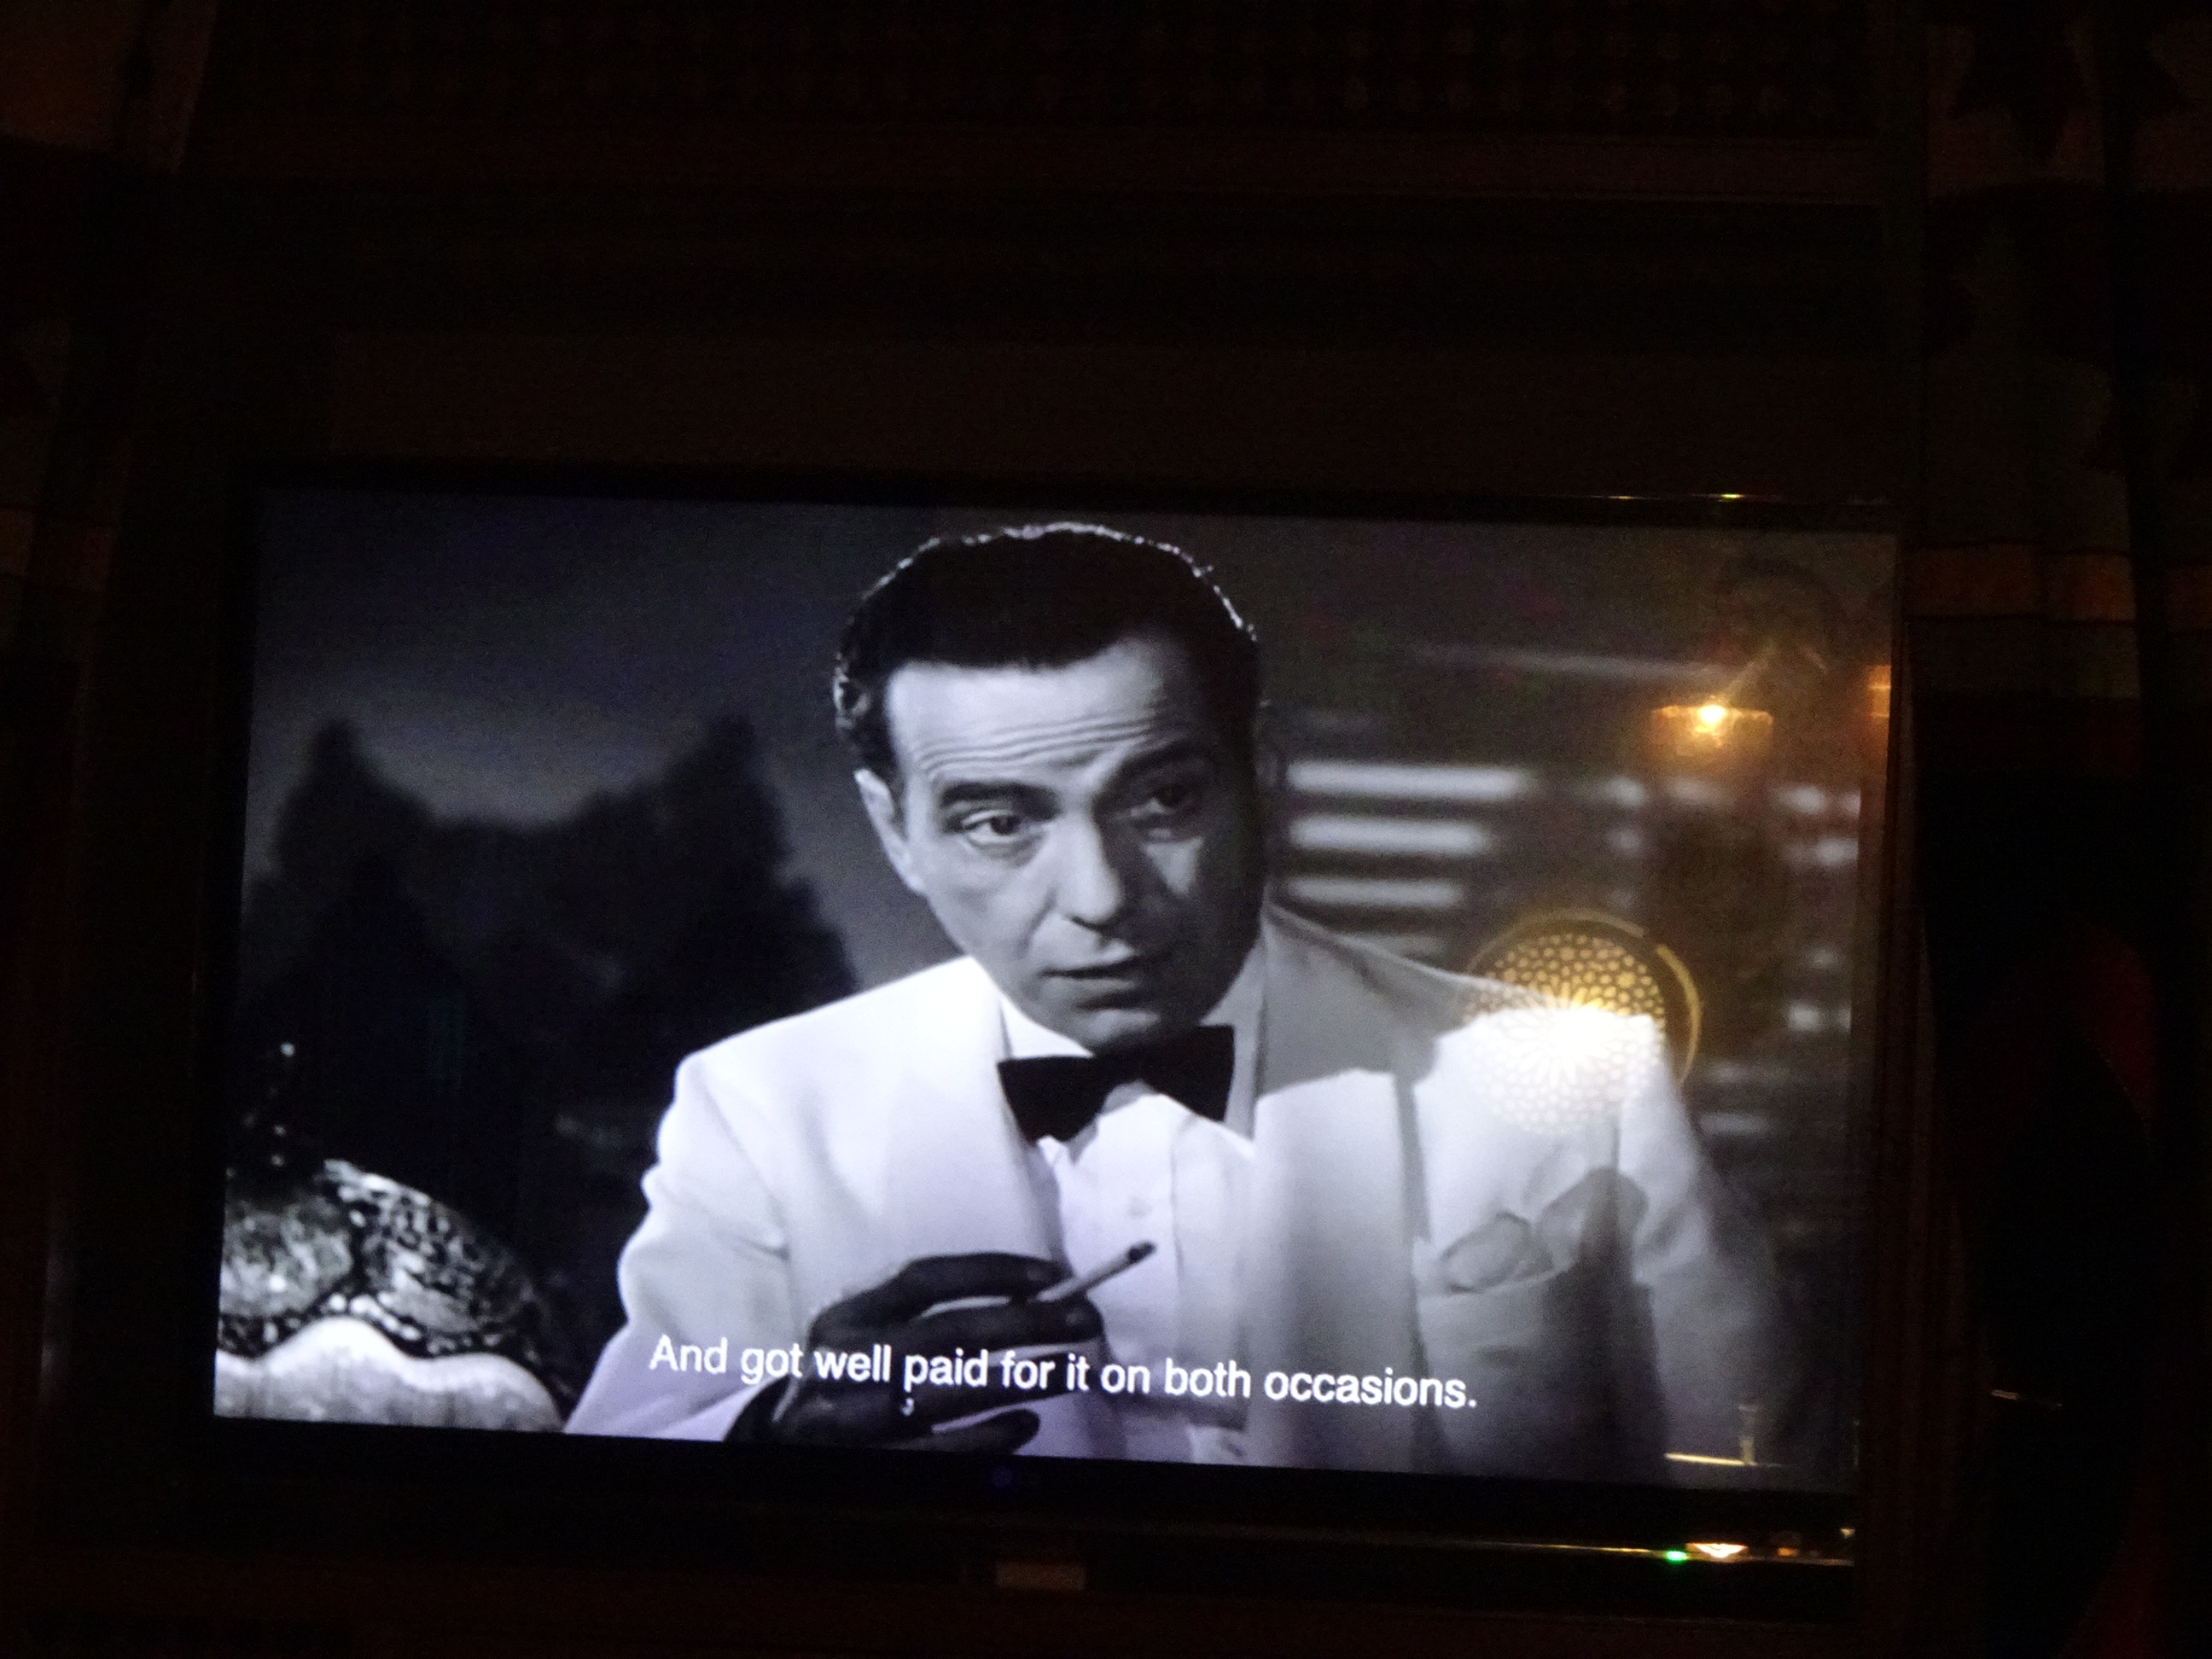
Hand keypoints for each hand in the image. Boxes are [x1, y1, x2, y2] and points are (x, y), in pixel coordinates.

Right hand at [729, 1253, 1100, 1453]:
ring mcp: (853, 1417)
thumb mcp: (869, 1334)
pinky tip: (1027, 1424)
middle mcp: (845, 1361)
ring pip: (947, 1393)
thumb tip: (1037, 1291)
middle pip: (946, 1334)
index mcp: (846, 1316)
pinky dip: (986, 1438)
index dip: (991, 1271)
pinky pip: (937, 1452)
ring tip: (1078, 1368)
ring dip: (1021, 1378)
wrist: (777, 1445)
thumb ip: (930, 1314)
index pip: (924, 1279)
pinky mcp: (867, 1464)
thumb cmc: (849, 1377)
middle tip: (1087, 1318)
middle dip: (1024, 1322)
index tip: (1052, 1273)